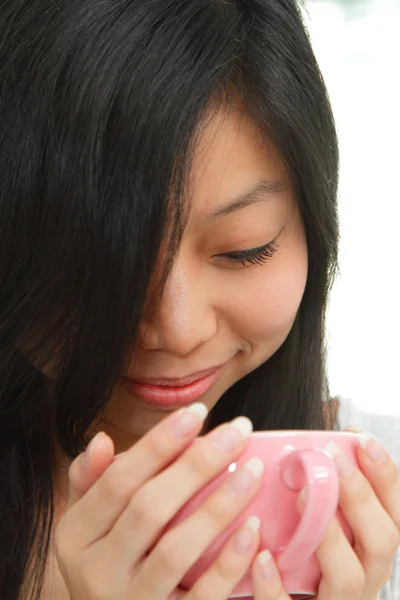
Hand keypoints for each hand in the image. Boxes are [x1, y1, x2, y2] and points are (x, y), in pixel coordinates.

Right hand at [55, 404, 266, 599]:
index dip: (158, 444)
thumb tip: (102, 440)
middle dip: (197, 464)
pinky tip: (253, 529)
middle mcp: (96, 572)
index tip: (197, 413)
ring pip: (175, 549)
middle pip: (149, 508)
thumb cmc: (110, 561)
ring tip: (253, 469)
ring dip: (219, 505)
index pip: (118, 480)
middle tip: (238, 430)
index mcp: (76, 536)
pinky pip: (200, 597)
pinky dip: (228, 563)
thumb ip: (93, 483)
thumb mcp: (89, 525)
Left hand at [241, 426, 399, 599]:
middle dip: (359, 496)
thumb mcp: (322, 524)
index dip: (385, 477)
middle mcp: (363, 578)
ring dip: (328, 534)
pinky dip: (275, 585)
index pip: (396, 514)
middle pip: (382, 542)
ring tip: (301, 495)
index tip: (363, 439)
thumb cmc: (299, 560)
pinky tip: (261, 558)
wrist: (279, 597)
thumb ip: (328, 491)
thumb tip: (327, 440)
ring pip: (348, 578)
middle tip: (331, 459)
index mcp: (370, 550)